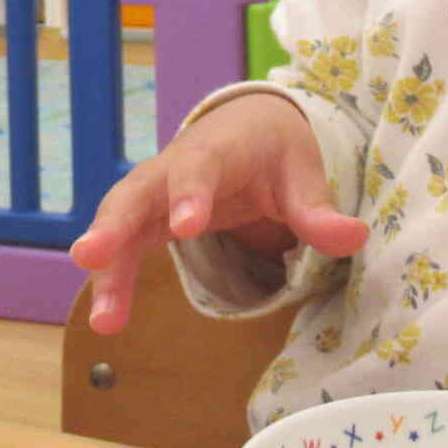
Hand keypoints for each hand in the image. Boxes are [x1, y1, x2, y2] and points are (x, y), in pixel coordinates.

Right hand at [69, 91, 368, 333]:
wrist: (246, 128)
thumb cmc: (274, 150)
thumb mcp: (302, 173)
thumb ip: (318, 210)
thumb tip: (354, 237)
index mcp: (217, 150)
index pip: (199, 168)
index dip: (189, 194)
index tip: (186, 228)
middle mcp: (172, 168)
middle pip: (136, 192)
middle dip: (114, 224)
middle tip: (92, 254)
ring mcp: (153, 194)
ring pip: (119, 222)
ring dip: (106, 265)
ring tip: (102, 317)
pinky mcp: (145, 219)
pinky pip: (122, 247)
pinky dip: (112, 279)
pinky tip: (107, 319)